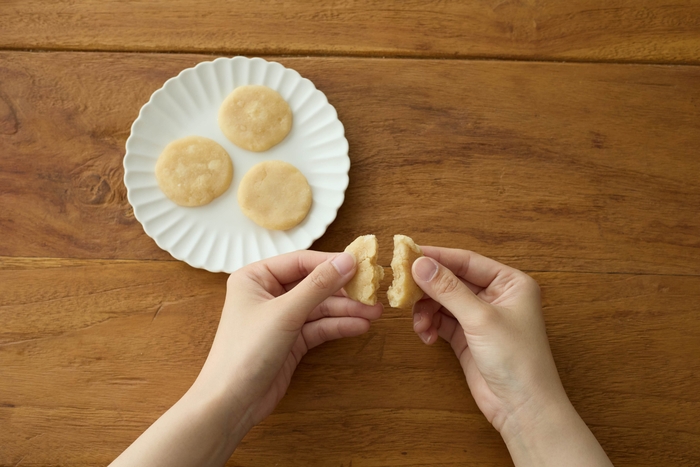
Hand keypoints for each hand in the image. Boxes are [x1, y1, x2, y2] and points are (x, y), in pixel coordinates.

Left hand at [111, 250, 381, 466]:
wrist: (231, 403)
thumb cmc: (246, 351)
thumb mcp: (285, 313)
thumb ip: (318, 285)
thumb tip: (348, 260)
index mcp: (256, 277)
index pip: (300, 261)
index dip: (331, 263)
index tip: (361, 264)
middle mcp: (267, 293)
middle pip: (313, 284)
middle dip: (343, 290)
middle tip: (372, 290)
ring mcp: (280, 318)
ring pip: (319, 307)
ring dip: (346, 310)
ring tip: (374, 312)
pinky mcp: (291, 340)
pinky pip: (319, 327)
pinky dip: (338, 326)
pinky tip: (359, 326)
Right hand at [411, 247, 611, 466]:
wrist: (522, 408)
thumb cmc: (516, 358)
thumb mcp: (480, 318)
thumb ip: (447, 289)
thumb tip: (420, 264)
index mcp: (510, 282)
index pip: (467, 261)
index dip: (437, 257)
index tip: (408, 254)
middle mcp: (496, 296)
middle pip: (451, 280)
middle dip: (428, 287)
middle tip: (403, 289)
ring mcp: (480, 317)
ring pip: (443, 301)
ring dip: (426, 310)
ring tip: (419, 323)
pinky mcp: (468, 337)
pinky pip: (441, 321)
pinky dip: (430, 325)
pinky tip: (427, 336)